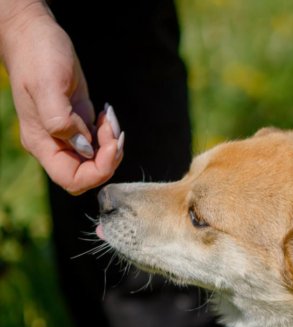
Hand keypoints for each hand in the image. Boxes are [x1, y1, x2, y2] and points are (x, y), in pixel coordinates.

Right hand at [0, 1, 123, 193]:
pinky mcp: (79, 125)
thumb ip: (62, 121)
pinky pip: (101, 144)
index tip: (109, 146)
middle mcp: (55, 146)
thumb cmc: (37, 56)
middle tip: (112, 131)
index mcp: (43, 144)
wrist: (34, 35)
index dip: (97, 172)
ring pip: (99, 161)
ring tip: (109, 119)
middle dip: (109, 159)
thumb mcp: (48, 86)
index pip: (73, 180)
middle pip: (90, 175)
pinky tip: (107, 114)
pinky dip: (110, 134)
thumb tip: (84, 147)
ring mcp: (68, 137)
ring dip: (112, 145)